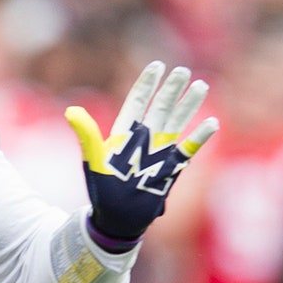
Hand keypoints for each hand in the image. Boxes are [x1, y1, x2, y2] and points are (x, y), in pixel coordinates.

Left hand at [65, 61, 219, 243]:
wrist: (117, 217)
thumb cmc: (103, 189)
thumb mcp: (93, 159)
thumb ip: (87, 135)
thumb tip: (70, 111)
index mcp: (124, 133)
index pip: (137, 102)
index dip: (147, 84)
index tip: (157, 65)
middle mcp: (144, 138)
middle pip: (160, 107)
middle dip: (170, 89)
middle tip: (181, 70)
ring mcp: (160, 152)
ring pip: (177, 122)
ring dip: (188, 105)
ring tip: (200, 85)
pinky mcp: (172, 168)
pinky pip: (189, 149)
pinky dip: (200, 137)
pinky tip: (212, 122)